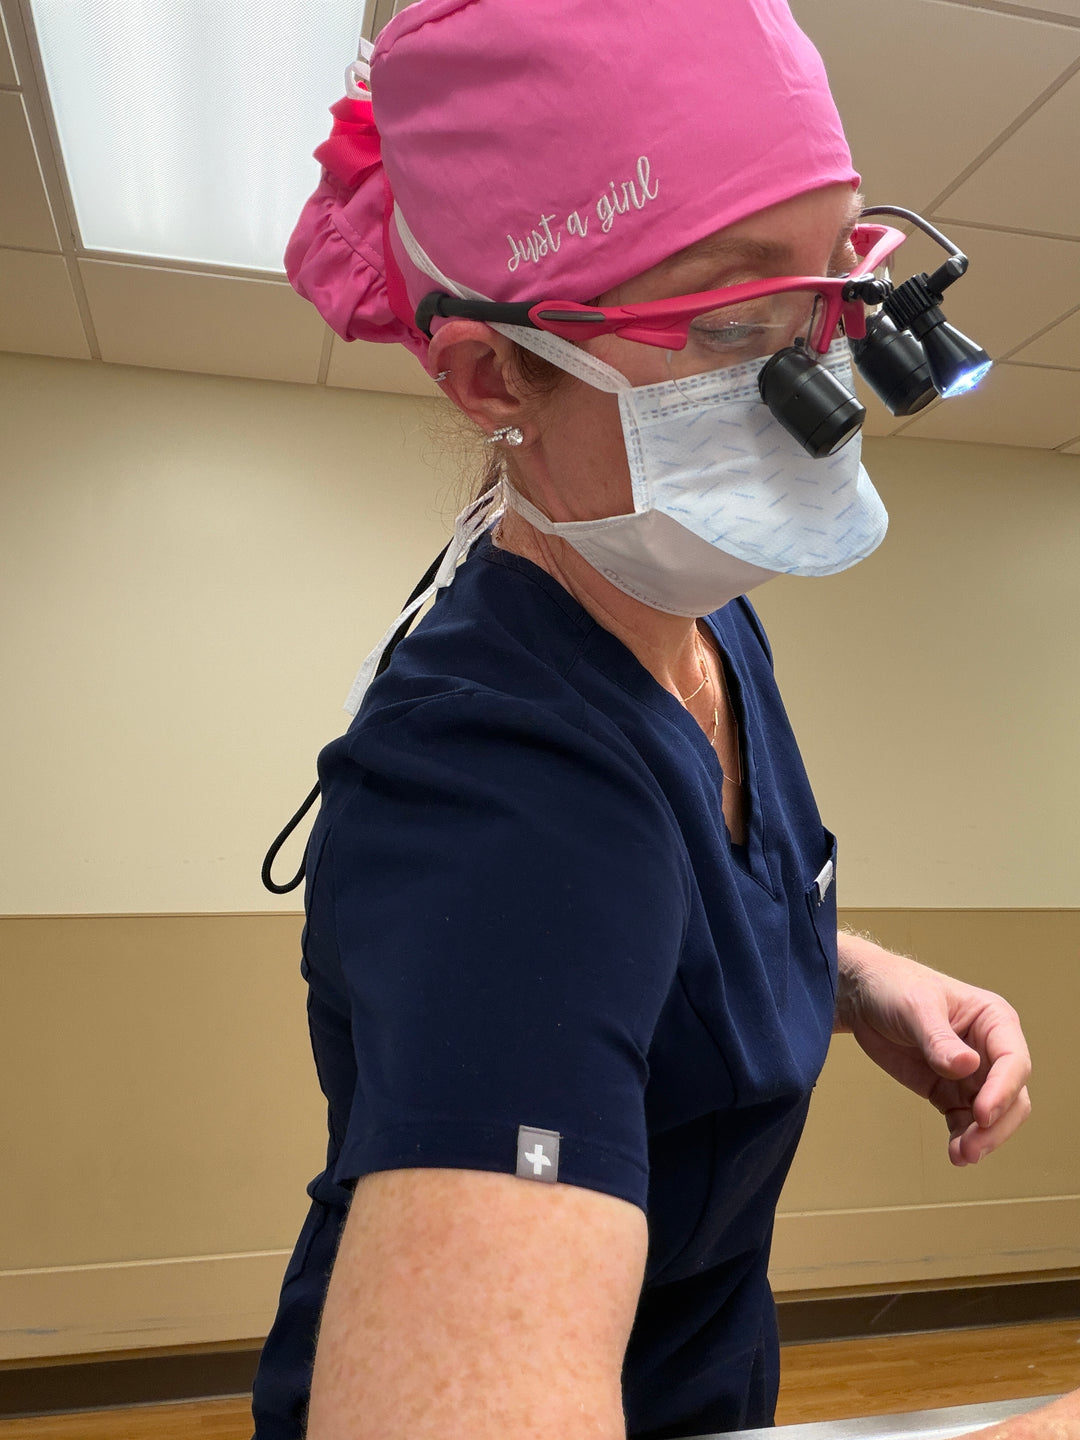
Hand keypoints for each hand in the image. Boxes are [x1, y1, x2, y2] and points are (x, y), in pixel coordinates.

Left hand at [835, 932, 1031, 1166]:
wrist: (863, 998)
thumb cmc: (895, 988)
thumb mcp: (915, 1007)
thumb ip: (938, 1038)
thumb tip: (968, 1066)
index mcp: (993, 1020)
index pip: (1013, 1061)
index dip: (1004, 1090)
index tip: (983, 1113)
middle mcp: (990, 1050)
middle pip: (1012, 1096)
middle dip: (996, 1125)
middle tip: (972, 1147)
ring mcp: (972, 1075)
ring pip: (993, 1116)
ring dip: (982, 1139)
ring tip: (961, 1155)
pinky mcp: (949, 1092)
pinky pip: (965, 1122)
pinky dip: (963, 1139)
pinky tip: (955, 1154)